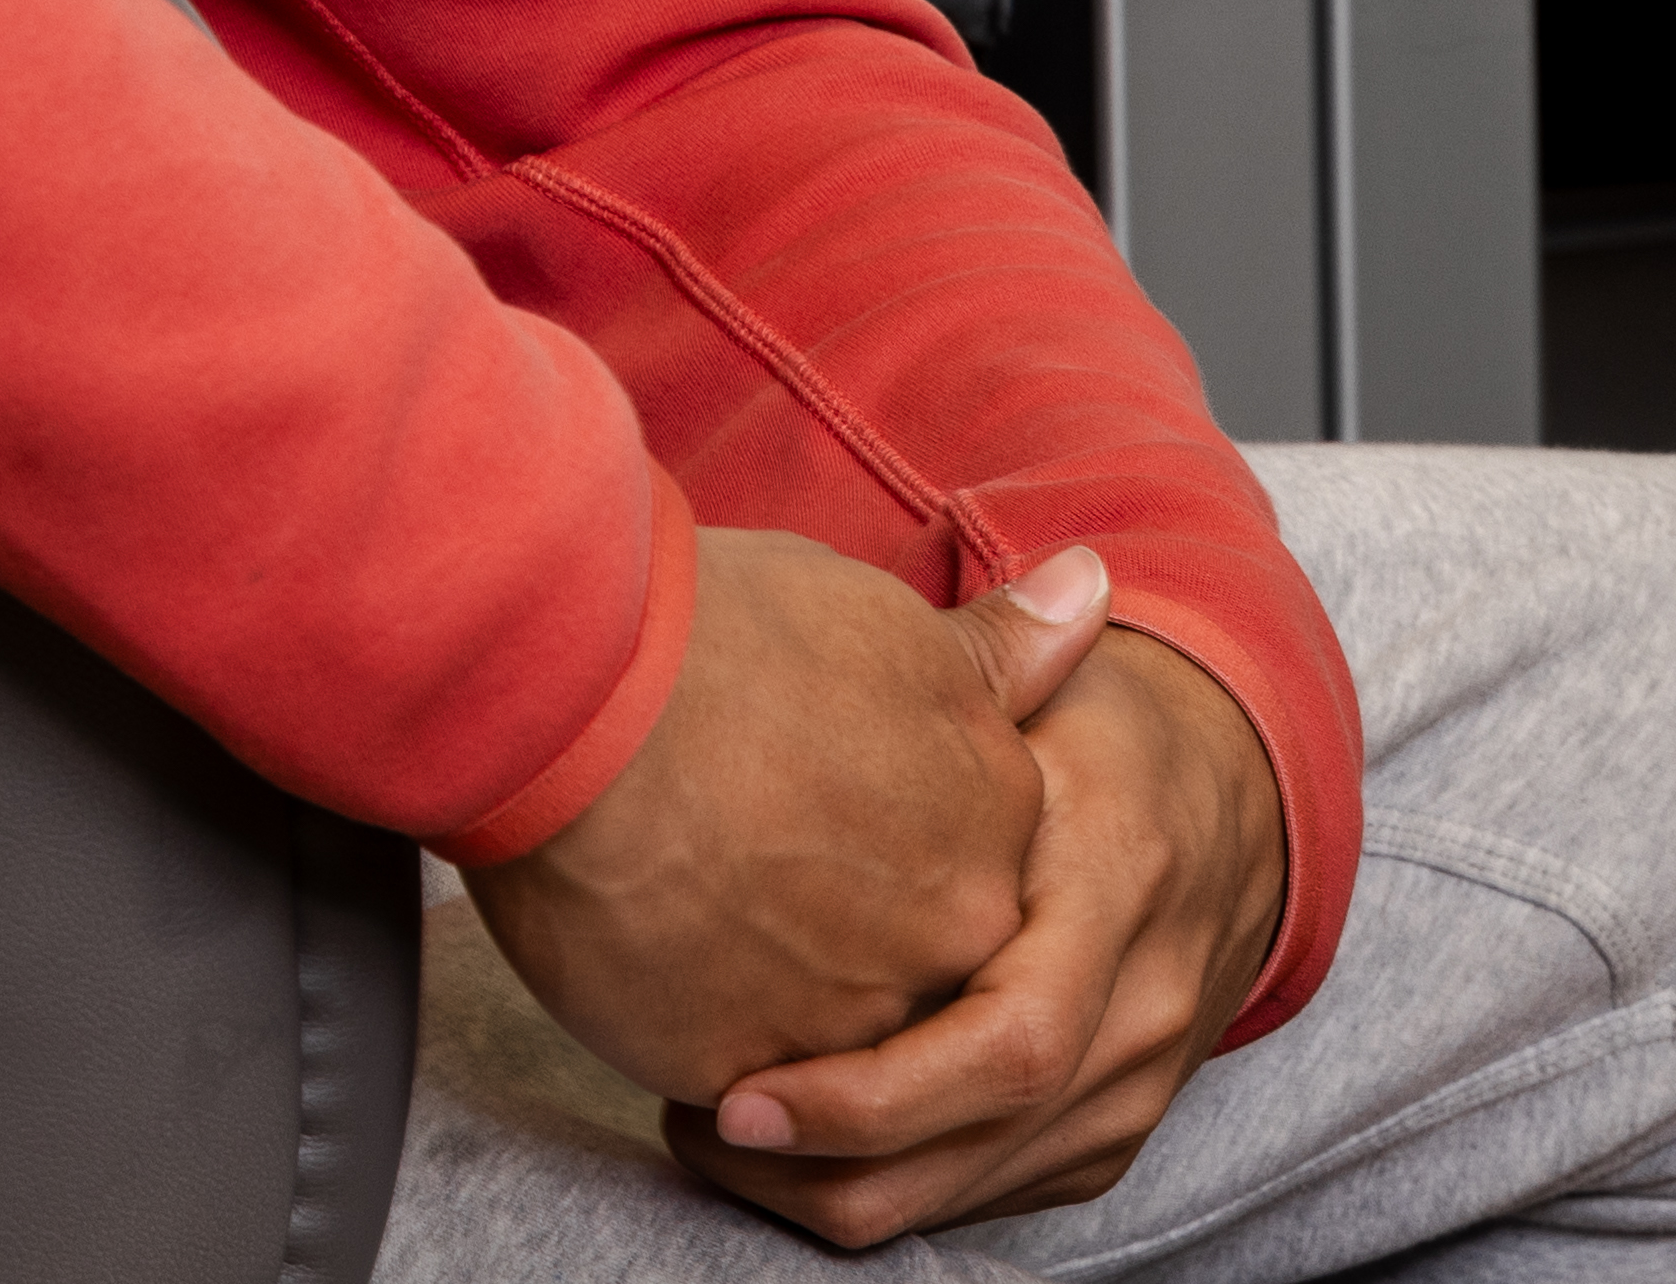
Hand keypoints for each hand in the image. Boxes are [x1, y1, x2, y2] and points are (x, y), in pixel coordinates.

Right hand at [471, 530, 1113, 1103]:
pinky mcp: (747, 1074)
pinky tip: (645, 959)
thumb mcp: (885, 619)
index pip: (969, 868)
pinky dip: (698, 1039)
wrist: (585, 700)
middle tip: (747, 861)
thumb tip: (1090, 588)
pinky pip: (741, 1087)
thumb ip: (996, 649)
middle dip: (840, 930)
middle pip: (915, 964)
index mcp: (995, 823)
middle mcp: (947, 934)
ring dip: (770, 990)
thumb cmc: (727, 637)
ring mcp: (852, 1017)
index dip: (880, 835)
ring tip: (688, 907)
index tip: (812, 803)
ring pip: (833, 1041)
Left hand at [671, 617, 1294, 1252]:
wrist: (1238, 818)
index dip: (867, 1096)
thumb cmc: (1108, 738)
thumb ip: (1011, 665)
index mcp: (1117, 897)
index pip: (1006, 1047)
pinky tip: (790, 1146)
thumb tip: (1064, 571)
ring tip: (711, 1133)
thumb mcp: (1060, 694)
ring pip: (967, 1198)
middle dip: (818, 1165)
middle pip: (973, 1148)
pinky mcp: (1105, 1139)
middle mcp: (1139, 1013)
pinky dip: (883, 1189)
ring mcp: (1132, 1092)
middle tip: (693, 1123)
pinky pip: (983, 1203)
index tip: (737, 1093)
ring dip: (828, 1189)